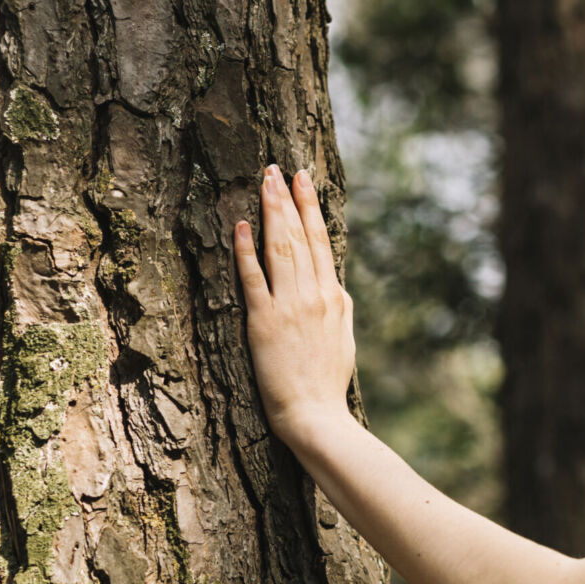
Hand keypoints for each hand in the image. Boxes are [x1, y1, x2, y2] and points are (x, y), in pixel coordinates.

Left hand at [233, 164, 355, 445]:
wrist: (317, 416)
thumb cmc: (328, 383)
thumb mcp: (344, 338)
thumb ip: (338, 306)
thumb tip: (335, 284)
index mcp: (333, 296)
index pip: (321, 240)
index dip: (310, 206)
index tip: (302, 179)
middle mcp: (313, 294)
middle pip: (299, 236)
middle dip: (286, 198)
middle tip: (275, 167)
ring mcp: (288, 306)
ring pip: (280, 248)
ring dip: (271, 212)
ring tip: (263, 182)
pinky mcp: (263, 322)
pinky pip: (253, 279)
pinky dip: (246, 251)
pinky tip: (241, 226)